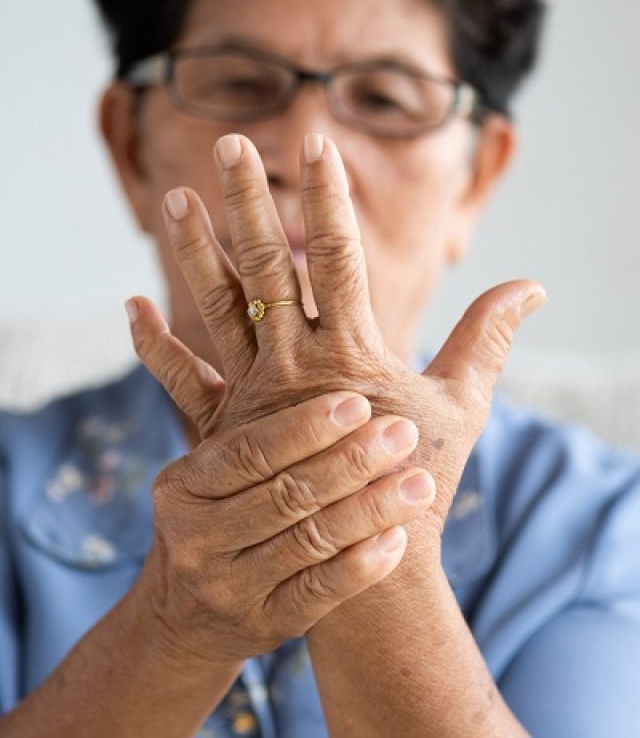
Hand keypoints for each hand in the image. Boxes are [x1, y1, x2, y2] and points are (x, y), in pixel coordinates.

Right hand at [128, 323, 434, 666]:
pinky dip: (360, 566)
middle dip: (346, 463)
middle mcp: (198, 535)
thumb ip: (195, 379)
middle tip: (401, 432)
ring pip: (308, 543)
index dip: (302, 427)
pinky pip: (319, 593)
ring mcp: (230, 584)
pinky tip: (398, 541)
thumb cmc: (217, 506)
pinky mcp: (266, 623)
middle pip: (282, 494)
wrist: (192, 606)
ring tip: (419, 482)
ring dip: (369, 511)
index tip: (357, 400)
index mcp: (187, 484)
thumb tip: (138, 300)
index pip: (248, 451)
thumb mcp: (205, 451)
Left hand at [129, 133, 544, 536]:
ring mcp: (251, 394)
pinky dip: (153, 345)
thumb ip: (489, 337)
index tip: (319, 143)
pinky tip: (131, 307)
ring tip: (175, 198)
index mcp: (352, 351)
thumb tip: (533, 286)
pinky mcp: (223, 427)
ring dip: (196, 251)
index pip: (339, 255)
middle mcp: (294, 363)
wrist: (362, 557)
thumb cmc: (419, 480)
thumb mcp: (463, 403)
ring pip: (217, 307)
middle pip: (267, 265)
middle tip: (230, 144)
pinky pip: (179, 380)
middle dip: (250, 201)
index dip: (329, 197)